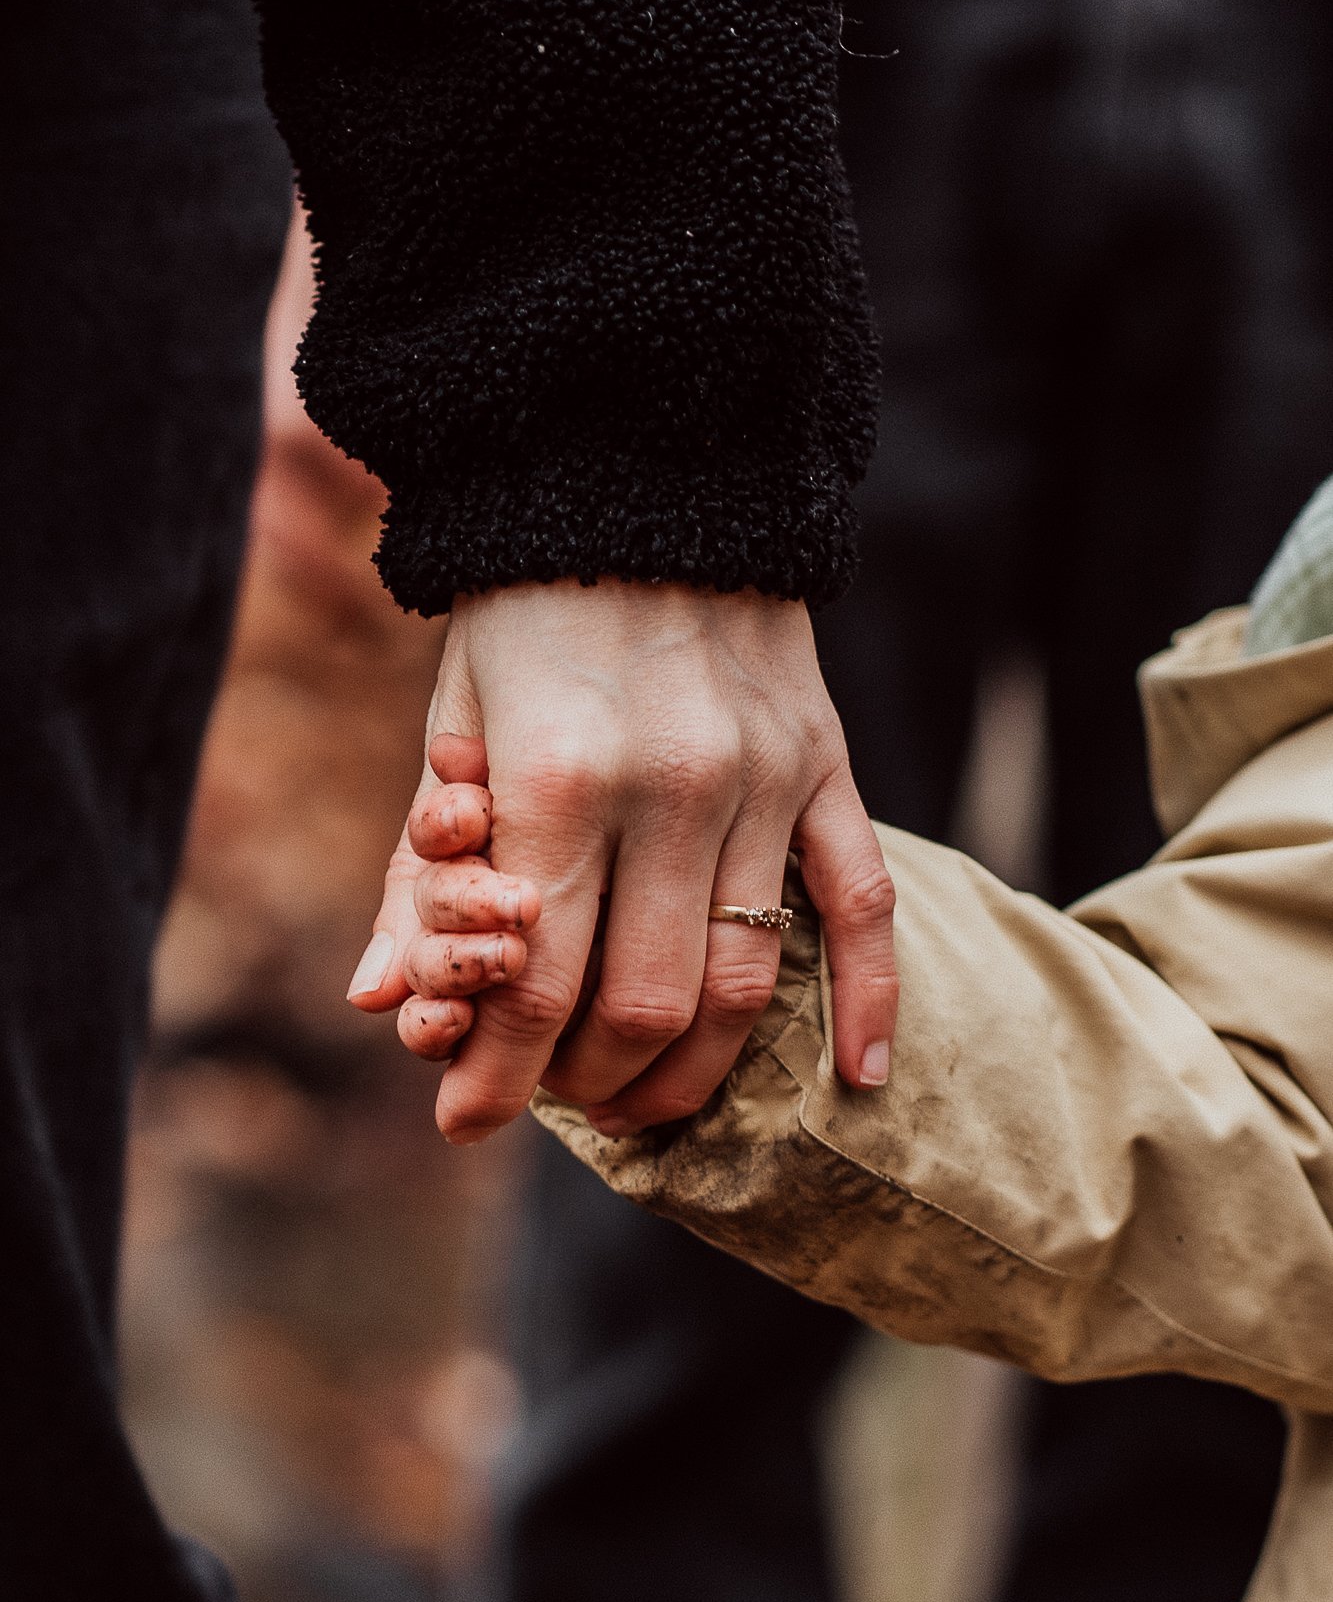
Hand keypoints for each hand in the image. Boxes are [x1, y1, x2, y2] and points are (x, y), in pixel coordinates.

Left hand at [348, 581, 897, 1141]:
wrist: (648, 480)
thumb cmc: (526, 613)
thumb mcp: (453, 724)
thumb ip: (415, 869)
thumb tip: (378, 1001)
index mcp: (558, 776)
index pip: (535, 979)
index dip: (498, 1074)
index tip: (467, 1121)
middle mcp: (672, 787)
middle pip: (646, 1003)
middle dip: (591, 1081)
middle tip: (560, 1098)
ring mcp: (765, 779)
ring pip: (744, 978)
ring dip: (694, 1070)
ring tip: (648, 1099)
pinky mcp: (825, 764)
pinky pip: (866, 902)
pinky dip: (866, 1000)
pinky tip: (858, 1078)